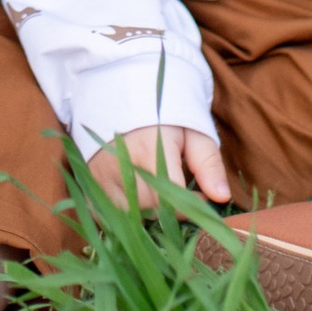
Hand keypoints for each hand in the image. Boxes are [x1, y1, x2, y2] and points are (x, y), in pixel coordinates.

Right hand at [91, 122, 234, 206]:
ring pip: (128, 216)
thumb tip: (222, 198)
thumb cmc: (164, 115)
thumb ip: (208, 163)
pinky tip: (135, 198)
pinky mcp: (89, 183)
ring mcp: (100, 175)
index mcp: (148, 150)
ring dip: (147, 212)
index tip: (200, 195)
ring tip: (157, 192)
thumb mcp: (193, 131)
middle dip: (170, 208)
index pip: (171, 199)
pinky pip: (107, 215)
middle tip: (180, 192)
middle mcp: (119, 166)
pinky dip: (123, 214)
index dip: (190, 205)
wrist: (121, 93)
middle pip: (150, 210)